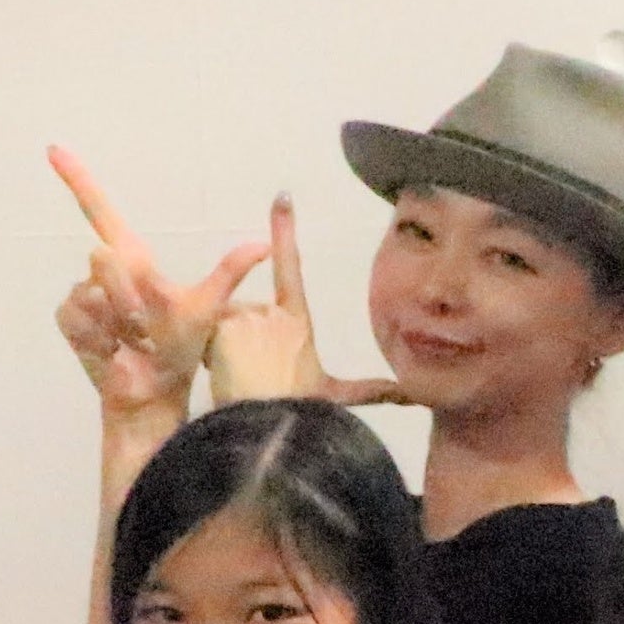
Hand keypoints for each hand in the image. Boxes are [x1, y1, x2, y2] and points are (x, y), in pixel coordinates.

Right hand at [49, 147, 262, 416]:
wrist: (155, 392)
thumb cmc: (180, 350)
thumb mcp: (208, 308)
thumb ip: (228, 274)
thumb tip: (262, 246)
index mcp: (135, 261)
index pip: (102, 213)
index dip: (80, 181)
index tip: (55, 150)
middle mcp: (105, 272)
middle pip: (103, 255)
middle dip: (127, 292)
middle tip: (145, 323)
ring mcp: (84, 294)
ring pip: (91, 289)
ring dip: (117, 320)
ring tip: (134, 340)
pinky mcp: (71, 319)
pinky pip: (78, 314)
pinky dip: (100, 335)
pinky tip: (114, 349)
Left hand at [204, 192, 409, 410]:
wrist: (270, 425)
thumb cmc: (302, 412)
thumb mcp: (338, 398)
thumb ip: (372, 390)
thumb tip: (416, 396)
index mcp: (300, 323)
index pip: (291, 268)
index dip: (285, 231)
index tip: (281, 197)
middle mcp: (274, 314)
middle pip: (248, 316)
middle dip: (243, 341)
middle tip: (255, 378)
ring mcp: (247, 317)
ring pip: (226, 327)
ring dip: (225, 350)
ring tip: (240, 381)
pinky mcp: (222, 326)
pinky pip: (207, 335)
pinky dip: (209, 354)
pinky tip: (222, 375)